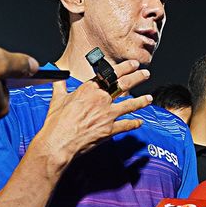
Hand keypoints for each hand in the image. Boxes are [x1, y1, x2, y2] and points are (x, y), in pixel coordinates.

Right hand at [32, 59, 151, 167]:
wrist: (58, 142)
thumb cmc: (56, 122)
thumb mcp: (57, 99)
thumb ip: (60, 86)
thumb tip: (58, 76)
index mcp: (89, 89)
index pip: (110, 74)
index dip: (124, 68)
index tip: (133, 64)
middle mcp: (101, 99)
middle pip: (124, 84)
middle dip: (137, 77)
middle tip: (145, 74)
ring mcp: (107, 114)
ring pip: (130, 104)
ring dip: (141, 101)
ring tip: (149, 98)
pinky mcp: (110, 129)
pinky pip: (126, 125)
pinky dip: (134, 123)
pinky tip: (140, 122)